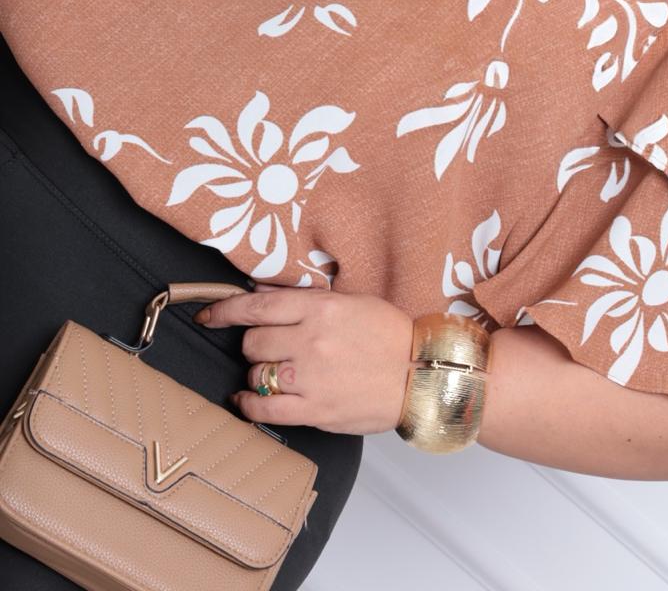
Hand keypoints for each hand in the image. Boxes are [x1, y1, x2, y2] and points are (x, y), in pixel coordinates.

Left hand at [195, 284, 414, 434]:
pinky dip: (249, 404)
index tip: (210, 315)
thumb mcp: (350, 301)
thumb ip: (305, 298)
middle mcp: (311, 340)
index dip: (225, 311)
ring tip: (274, 372)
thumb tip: (262, 292)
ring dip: (257, 372)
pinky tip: (248, 400)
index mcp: (320, 308)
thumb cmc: (390, 336)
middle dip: (253, 343)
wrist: (421, 374)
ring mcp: (311, 377)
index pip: (257, 305)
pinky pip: (264, 409)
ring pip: (255, 373)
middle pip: (252, 341)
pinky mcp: (315, 410)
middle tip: (267, 347)